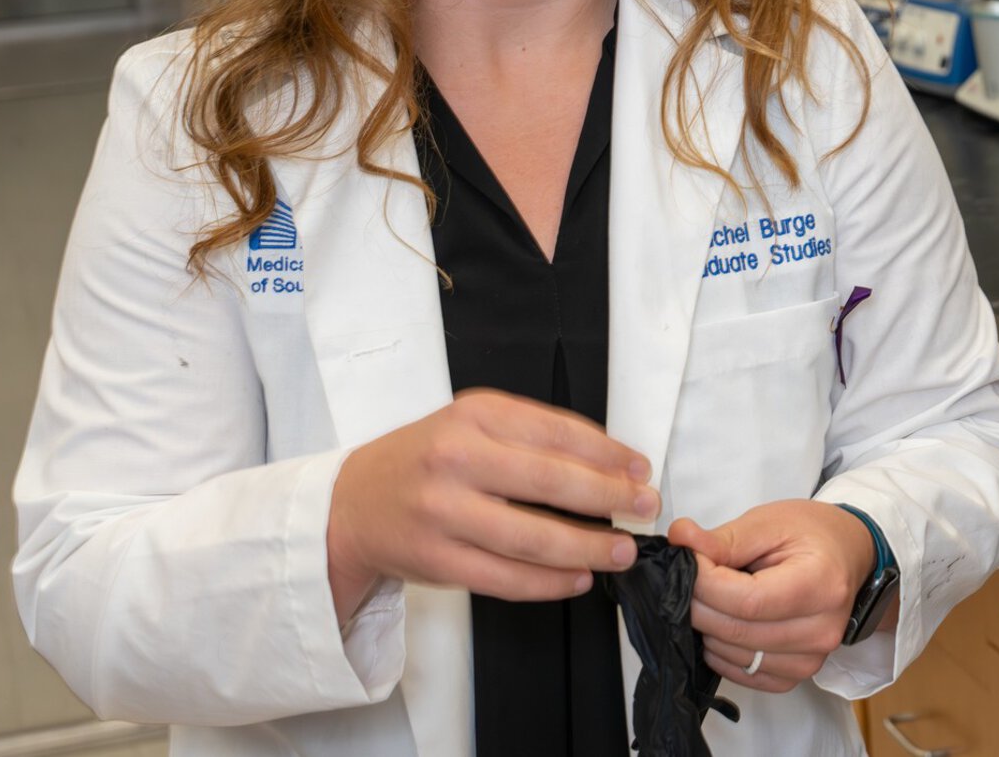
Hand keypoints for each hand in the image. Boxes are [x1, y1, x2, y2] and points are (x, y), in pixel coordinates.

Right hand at [327, 388, 657, 621]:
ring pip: (533, 537)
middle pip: (551, 482)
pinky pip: (506, 578)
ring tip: (622, 551)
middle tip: (645, 508)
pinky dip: (550, 582)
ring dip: (588, 547)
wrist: (352, 504)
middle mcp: (456, 459)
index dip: (609, 454)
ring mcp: (443, 513)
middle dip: (609, 498)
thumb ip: (532, 435)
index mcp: (473, 416)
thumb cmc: (427, 460)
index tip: (640, 468)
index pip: (558, 432)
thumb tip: (610, 463)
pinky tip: (578, 577)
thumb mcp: (472, 425)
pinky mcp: (437, 561)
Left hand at [667, 500, 887, 693]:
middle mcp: (821, 630)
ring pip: (733, 655)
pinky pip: (744, 674)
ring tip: (713, 594)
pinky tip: (724, 621)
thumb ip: (723, 538)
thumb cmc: (812, 534)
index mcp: (820, 585)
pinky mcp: (797, 676)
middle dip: (698, 602)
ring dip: (708, 626)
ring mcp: (811, 660)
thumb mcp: (769, 522)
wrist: (847, 555)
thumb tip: (680, 539)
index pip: (746, 601)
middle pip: (736, 631)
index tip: (689, 558)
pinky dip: (722, 651)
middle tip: (691, 574)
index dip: (705, 582)